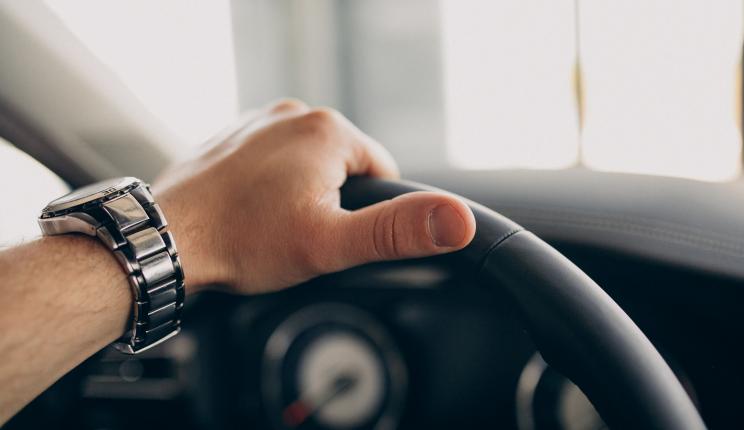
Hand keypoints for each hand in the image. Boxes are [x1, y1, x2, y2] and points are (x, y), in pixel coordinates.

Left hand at [153, 100, 475, 293]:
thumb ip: (398, 231)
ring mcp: (259, 122)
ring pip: (308, 165)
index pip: (382, 173)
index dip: (367, 214)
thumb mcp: (331, 243)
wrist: (167, 240)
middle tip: (299, 235)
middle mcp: (295, 114)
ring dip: (300, 195)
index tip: (336, 236)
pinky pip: (273, 162)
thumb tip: (457, 221)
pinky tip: (250, 212)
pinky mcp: (234, 137)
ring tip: (271, 226)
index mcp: (329, 130)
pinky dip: (270, 186)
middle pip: (344, 168)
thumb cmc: (243, 241)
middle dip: (332, 204)